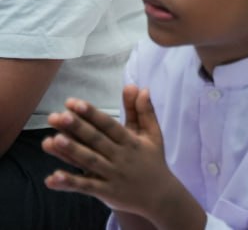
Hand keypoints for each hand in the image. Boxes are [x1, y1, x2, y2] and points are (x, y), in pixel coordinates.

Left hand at [43, 88, 201, 225]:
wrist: (160, 195)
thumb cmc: (153, 160)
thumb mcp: (153, 134)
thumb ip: (144, 111)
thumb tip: (140, 88)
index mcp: (131, 141)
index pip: (109, 125)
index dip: (92, 114)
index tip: (74, 103)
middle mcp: (121, 156)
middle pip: (96, 140)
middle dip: (77, 128)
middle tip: (58, 116)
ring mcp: (112, 175)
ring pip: (90, 161)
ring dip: (71, 151)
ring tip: (52, 140)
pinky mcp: (106, 192)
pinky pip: (85, 186)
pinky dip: (69, 182)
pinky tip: (52, 177)